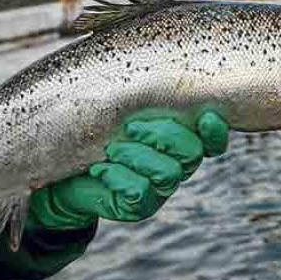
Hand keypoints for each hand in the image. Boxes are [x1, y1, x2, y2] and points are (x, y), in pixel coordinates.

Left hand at [28, 110, 228, 229]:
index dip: (215, 132)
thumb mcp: (120, 112)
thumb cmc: (97, 134)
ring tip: (111, 149)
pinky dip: (117, 176)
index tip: (206, 118)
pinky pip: (140, 191)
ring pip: (168, 173)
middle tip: (132, 128)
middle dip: (164, 136)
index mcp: (180, 141)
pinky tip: (100, 169)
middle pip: (192, 153)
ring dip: (136, 156)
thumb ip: (143, 101)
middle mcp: (178, 165)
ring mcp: (162, 189)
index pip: (212, 142)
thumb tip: (151, 73)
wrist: (65, 173)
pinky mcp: (141, 207)